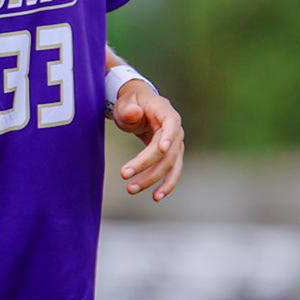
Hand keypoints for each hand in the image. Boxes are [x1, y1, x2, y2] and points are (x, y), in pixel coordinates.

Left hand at [112, 81, 184, 201]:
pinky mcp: (172, 155)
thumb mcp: (126, 103)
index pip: (172, 123)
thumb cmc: (132, 104)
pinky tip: (156, 196)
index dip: (169, 136)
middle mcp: (176, 129)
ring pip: (170, 165)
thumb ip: (128, 109)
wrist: (141, 107)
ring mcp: (176, 144)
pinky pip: (172, 172)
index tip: (162, 149)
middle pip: (166, 150)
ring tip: (132, 189)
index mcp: (165, 111)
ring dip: (153, 179)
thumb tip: (133, 113)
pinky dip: (166, 184)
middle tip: (123, 174)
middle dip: (146, 165)